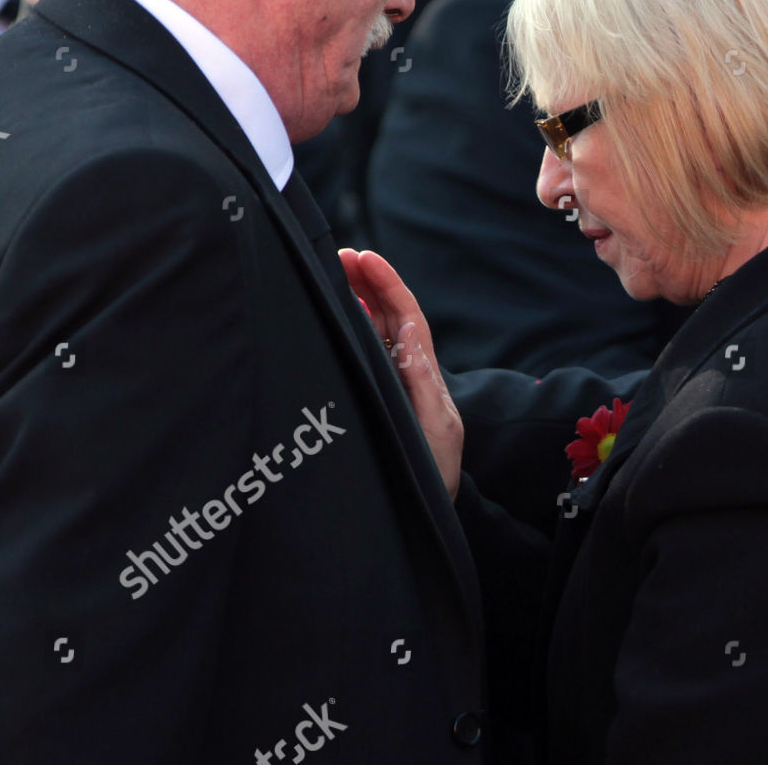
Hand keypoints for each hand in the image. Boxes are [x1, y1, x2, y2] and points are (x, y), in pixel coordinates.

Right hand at [339, 248, 461, 499]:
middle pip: (388, 315)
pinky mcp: (374, 396)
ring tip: (333, 273)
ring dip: (356, 300)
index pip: (406, 316)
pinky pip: (362, 354)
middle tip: (339, 256)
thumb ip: (424, 384)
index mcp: (424, 374)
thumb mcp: (437, 429)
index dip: (387, 285)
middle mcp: (407, 371)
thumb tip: (410, 335)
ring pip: (373, 330)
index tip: (365, 258)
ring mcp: (390, 382)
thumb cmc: (435, 473)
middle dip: (368, 282)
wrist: (426, 512)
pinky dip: (348, 330)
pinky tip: (329, 316)